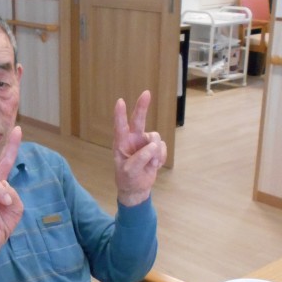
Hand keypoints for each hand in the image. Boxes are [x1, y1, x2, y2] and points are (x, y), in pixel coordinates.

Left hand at [113, 90, 166, 206]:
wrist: (137, 188)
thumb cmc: (127, 178)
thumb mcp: (129, 171)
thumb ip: (139, 158)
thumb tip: (152, 146)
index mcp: (121, 143)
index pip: (120, 126)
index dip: (120, 114)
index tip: (120, 101)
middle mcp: (133, 139)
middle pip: (139, 120)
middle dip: (142, 106)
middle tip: (146, 93)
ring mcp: (144, 143)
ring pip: (155, 138)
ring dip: (156, 153)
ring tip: (151, 164)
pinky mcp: (155, 149)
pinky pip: (162, 147)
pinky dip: (161, 157)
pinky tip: (154, 165)